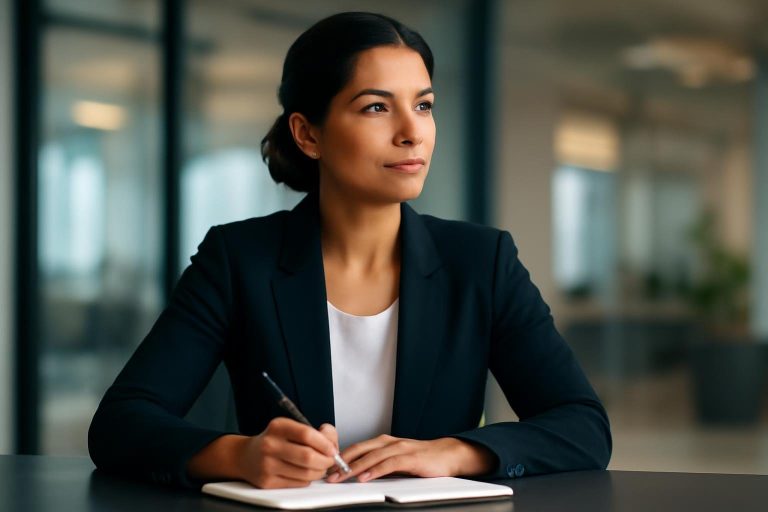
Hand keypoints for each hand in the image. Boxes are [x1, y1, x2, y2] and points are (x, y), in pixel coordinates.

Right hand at [236, 418, 338, 488]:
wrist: (246, 456)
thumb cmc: (275, 441)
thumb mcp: (290, 428)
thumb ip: (314, 432)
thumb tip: (332, 442)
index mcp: (278, 426)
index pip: (307, 434)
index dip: (325, 443)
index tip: (332, 448)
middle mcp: (270, 445)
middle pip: (308, 456)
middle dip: (326, 460)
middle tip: (330, 460)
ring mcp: (267, 465)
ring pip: (306, 473)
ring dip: (319, 472)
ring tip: (319, 467)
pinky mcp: (267, 482)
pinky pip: (298, 483)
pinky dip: (307, 479)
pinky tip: (304, 473)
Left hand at [325, 435, 494, 482]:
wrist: (448, 455)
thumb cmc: (423, 459)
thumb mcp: (397, 460)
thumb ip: (380, 464)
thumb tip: (359, 474)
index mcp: (384, 442)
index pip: (357, 447)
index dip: (341, 456)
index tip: (327, 467)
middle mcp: (390, 442)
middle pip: (360, 449)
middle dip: (342, 462)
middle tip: (327, 474)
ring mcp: (400, 448)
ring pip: (372, 456)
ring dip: (354, 468)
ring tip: (341, 477)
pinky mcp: (411, 458)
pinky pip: (389, 463)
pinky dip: (375, 470)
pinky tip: (365, 478)